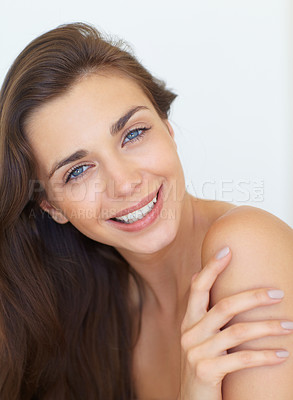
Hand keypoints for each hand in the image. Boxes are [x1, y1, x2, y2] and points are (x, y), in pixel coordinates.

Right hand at [178, 246, 290, 399]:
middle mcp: (190, 333)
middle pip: (224, 306)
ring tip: (290, 325)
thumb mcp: (197, 336)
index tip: (227, 250)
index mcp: (189, 321)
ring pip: (238, 332)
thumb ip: (200, 310)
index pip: (198, 287)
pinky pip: (242, 360)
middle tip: (278, 293)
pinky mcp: (207, 372)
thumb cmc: (202, 363)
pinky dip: (265, 356)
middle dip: (253, 297)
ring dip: (268, 327)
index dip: (211, 268)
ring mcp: (197, 352)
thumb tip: (197, 274)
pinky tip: (282, 354)